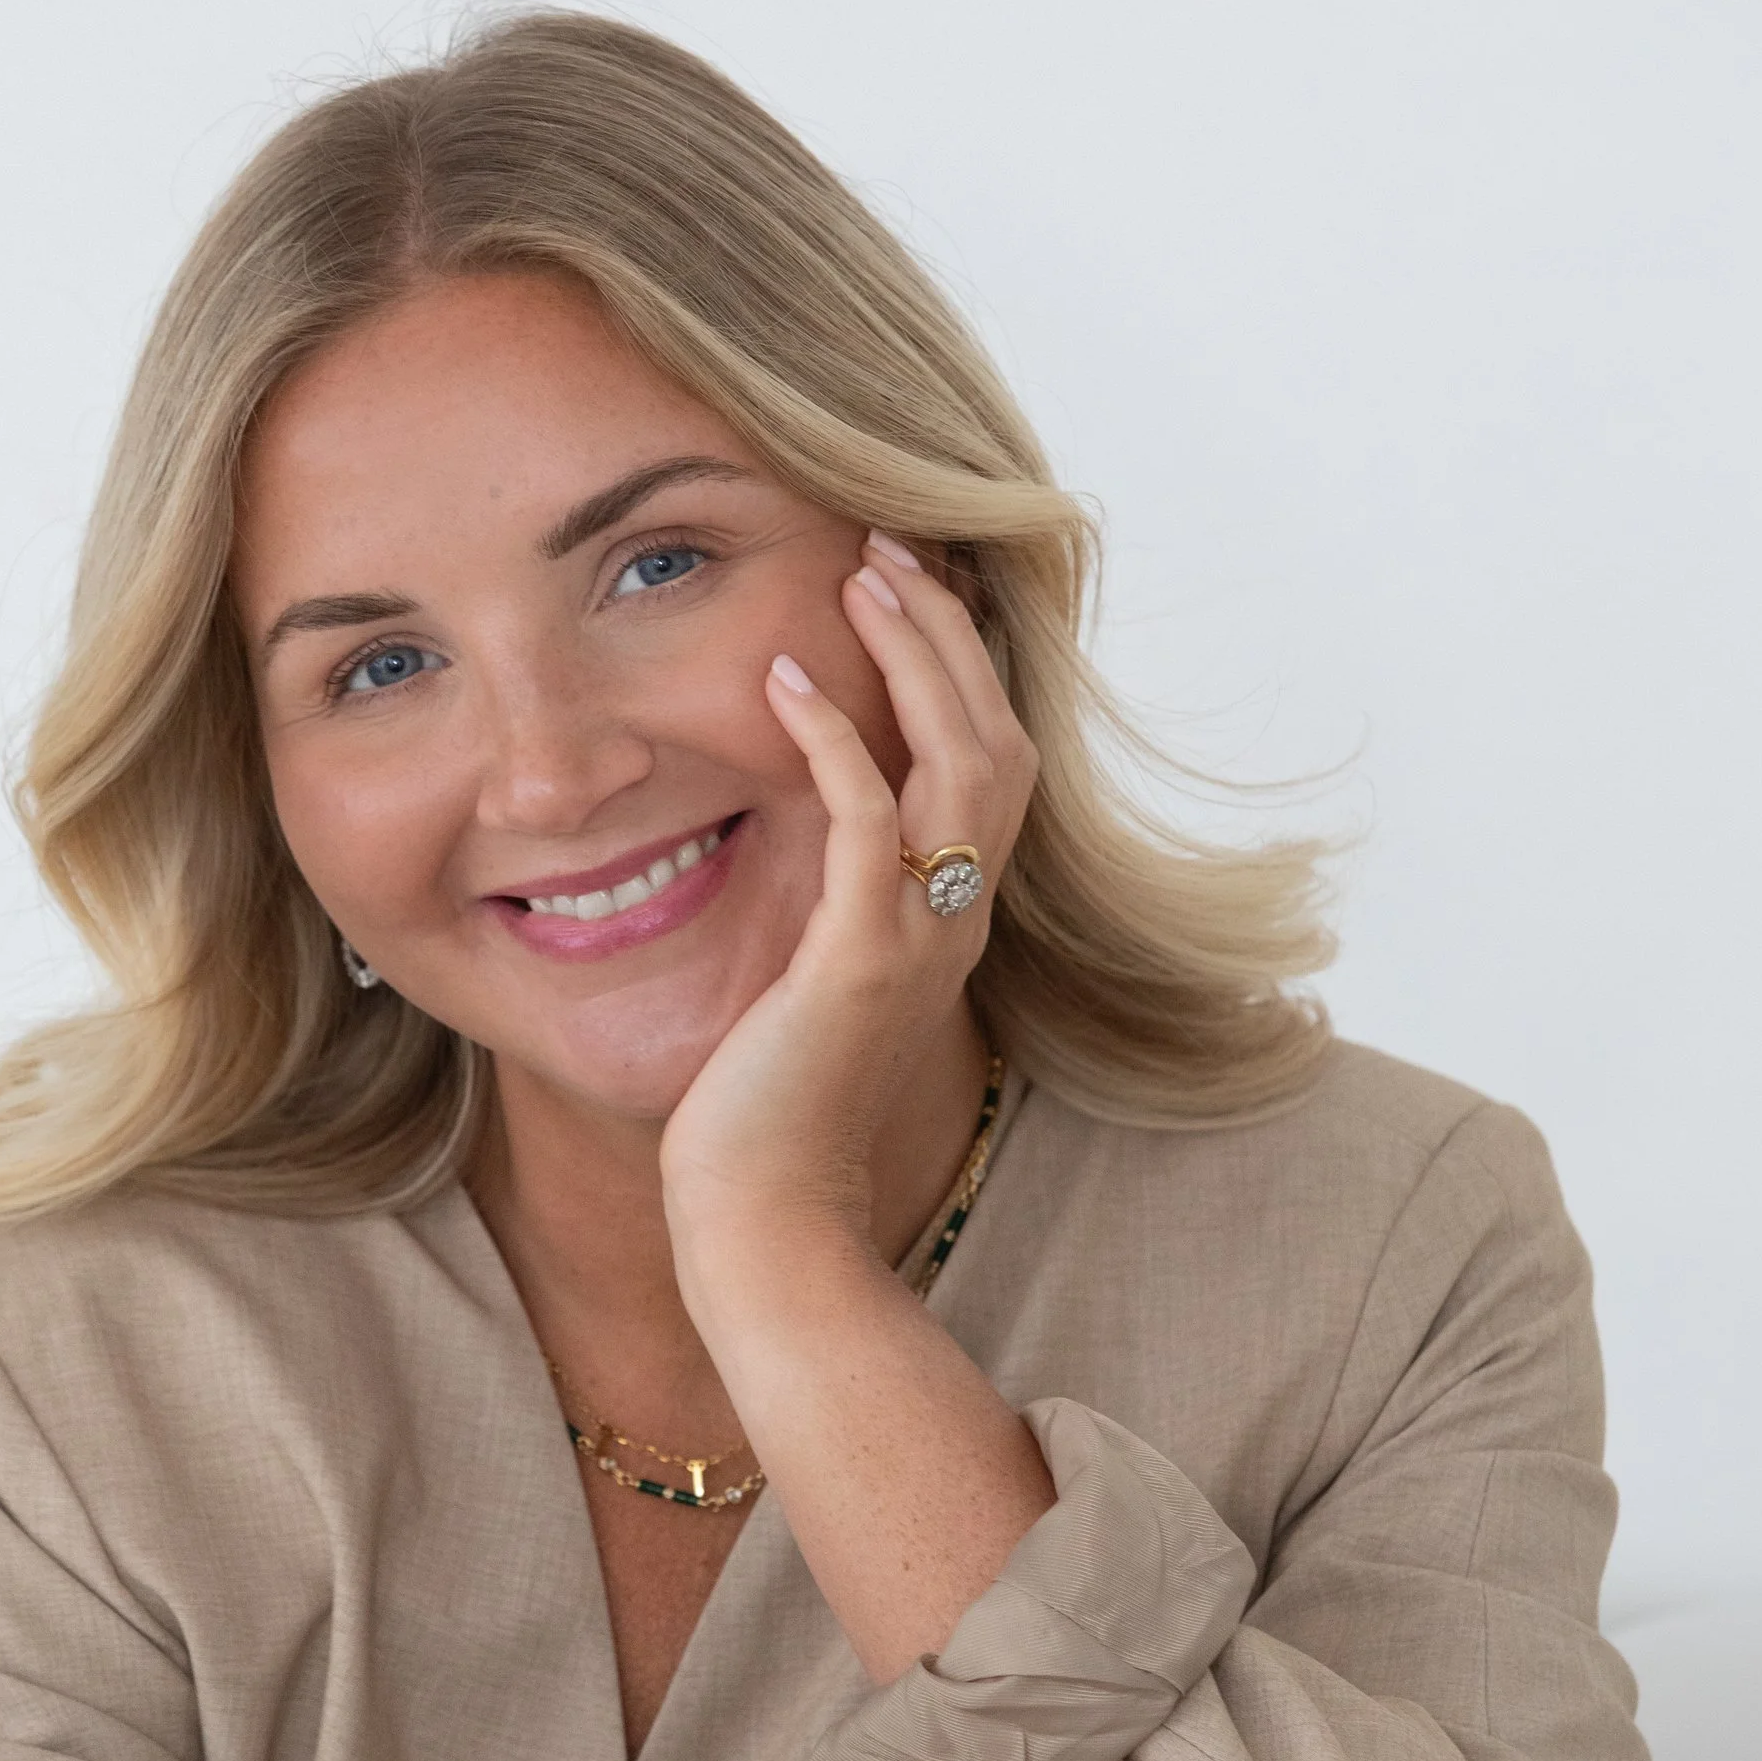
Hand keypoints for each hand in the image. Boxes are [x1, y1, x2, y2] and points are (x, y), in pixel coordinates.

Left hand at [658, 533, 1037, 1259]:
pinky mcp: (855, 965)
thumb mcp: (807, 981)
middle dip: (948, 633)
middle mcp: (953, 923)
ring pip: (961, 766)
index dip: (966, 668)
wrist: (765, 1219)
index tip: (915, 583)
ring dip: (915, 659)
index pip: (990, 766)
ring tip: (861, 573)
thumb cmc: (763, 1112)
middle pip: (997, 742)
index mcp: (947, 921)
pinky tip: (786, 679)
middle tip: (891, 541)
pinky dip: (837, 740)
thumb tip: (797, 830)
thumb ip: (826, 903)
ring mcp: (916, 942)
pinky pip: (870, 825)